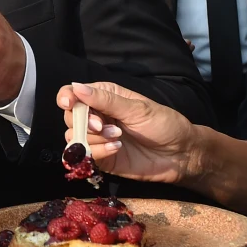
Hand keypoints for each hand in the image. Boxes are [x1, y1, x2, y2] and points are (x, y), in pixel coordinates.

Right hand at [57, 81, 200, 184]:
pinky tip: (116, 149)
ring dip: (93, 138)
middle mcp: (97, 116)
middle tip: (103, 126)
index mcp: (103, 96)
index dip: (66, 97)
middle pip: (69, 117)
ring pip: (73, 138)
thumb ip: (105, 100)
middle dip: (83, 122)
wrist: (180, 155)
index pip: (73, 93)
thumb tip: (76, 88)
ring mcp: (97, 138)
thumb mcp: (137, 109)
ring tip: (117, 138)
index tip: (69, 103)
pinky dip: (97, 152)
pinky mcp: (101, 158)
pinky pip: (84, 156)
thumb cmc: (163, 124)